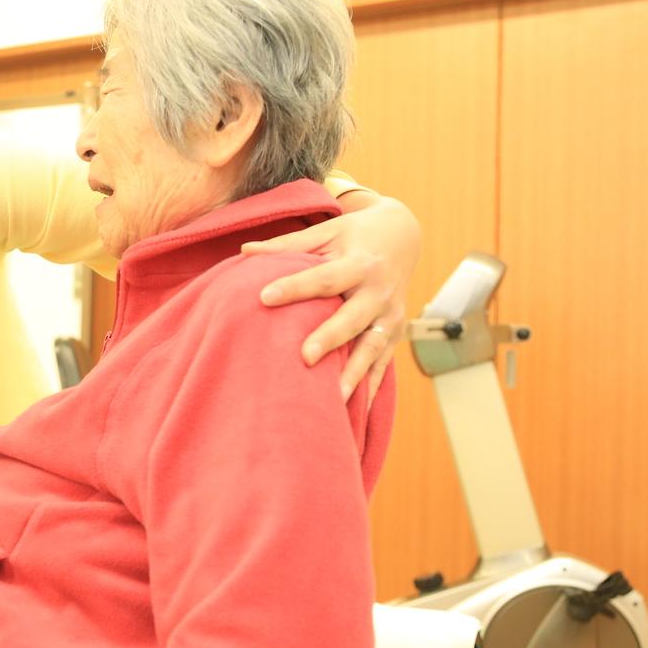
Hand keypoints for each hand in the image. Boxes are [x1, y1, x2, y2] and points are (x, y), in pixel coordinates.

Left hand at [239, 191, 420, 402]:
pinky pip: (382, 365)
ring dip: (353, 375)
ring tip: (333, 400)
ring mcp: (391, 317)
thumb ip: (288, 244)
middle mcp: (379, 292)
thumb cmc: (354, 236)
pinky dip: (370, 389)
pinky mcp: (395, 334)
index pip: (324, 278)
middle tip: (305, 357)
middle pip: (352, 319)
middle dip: (330, 338)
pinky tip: (355, 415)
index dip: (294, 287)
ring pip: (372, 349)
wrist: (403, 237)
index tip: (263, 297)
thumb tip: (244, 251)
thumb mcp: (326, 232)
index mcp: (359, 264)